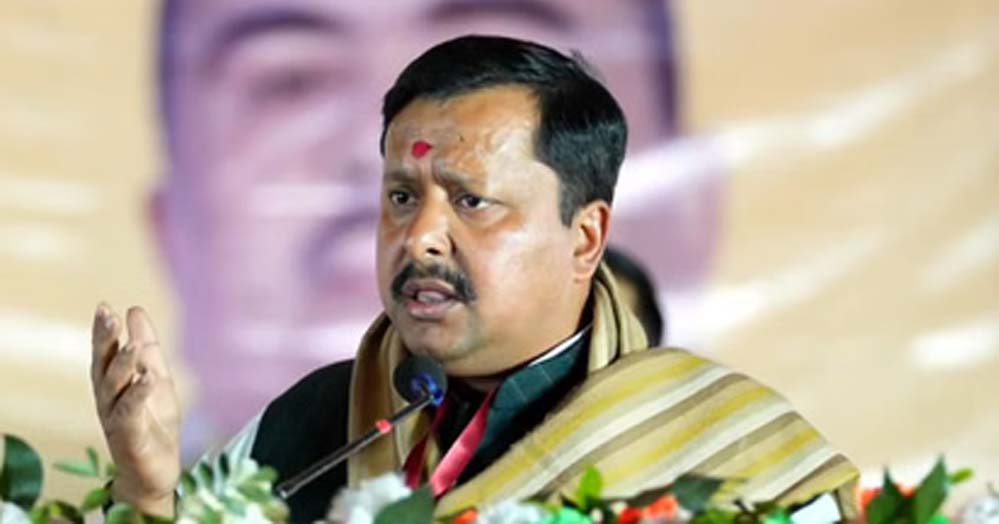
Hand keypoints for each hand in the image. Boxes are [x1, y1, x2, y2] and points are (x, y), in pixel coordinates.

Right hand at [90, 303, 180, 517]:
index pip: (104, 353)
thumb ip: (147, 347)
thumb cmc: (153, 420)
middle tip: (108, 316)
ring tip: (132, 345)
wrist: (158, 468)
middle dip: (104, 342)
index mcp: (112, 384)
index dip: (103, 331)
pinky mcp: (130, 437)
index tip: (104, 306)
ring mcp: (116, 418)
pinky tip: (149, 378)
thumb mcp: (156, 376)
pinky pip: (131, 414)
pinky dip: (139, 395)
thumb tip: (135, 309)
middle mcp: (108, 399)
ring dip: (122, 366)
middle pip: (103, 367)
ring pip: (114, 389)